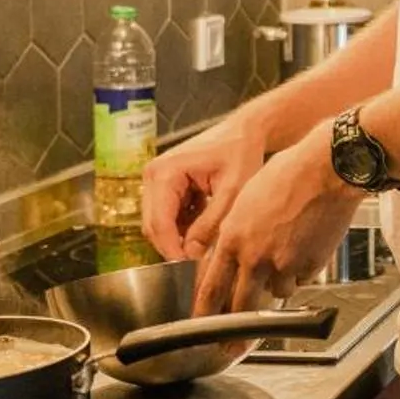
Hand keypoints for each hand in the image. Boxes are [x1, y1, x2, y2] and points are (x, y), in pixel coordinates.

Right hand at [142, 116, 266, 261]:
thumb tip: (192, 253)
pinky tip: (206, 223)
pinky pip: (168, 215)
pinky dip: (184, 225)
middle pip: (153, 225)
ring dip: (180, 236)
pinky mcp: (165, 185)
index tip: (188, 267)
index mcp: (165, 172)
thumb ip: (210, 223)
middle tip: (198, 261)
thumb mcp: (231, 191)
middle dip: (174, 245)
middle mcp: (154, 174)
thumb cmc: (240, 152)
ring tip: (207, 240)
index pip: (159, 222)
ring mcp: (157, 179)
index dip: (171, 248)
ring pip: (159, 223)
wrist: (245, 131)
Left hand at [193, 123, 363, 314]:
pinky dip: (300, 272)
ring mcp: (284, 263)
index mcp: (233, 238)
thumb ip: (235, 233)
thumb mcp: (245, 200)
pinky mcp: (311, 265)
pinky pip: (301, 280)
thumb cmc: (288, 175)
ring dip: (276, 285)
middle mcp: (255, 255)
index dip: (204, 313)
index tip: (201, 327)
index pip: (212, 287)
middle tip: (232, 346)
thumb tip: (230, 258)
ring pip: (276, 292)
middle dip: (236, 332)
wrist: (327, 170)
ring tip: (286, 259)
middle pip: (241, 304)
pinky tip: (304, 247)